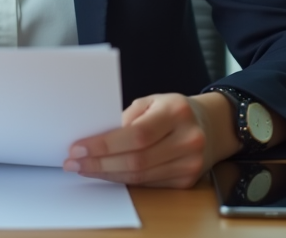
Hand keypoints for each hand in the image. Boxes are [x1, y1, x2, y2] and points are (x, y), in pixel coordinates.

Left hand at [64, 93, 237, 187]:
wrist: (211, 125)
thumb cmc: (173, 110)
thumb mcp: (152, 101)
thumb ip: (126, 118)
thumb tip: (95, 139)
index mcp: (177, 113)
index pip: (137, 135)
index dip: (105, 145)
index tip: (79, 147)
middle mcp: (188, 139)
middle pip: (137, 160)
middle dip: (100, 163)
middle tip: (74, 162)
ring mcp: (190, 163)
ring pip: (140, 177)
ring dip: (107, 175)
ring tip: (84, 168)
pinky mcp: (187, 181)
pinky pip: (148, 184)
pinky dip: (124, 180)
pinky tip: (107, 174)